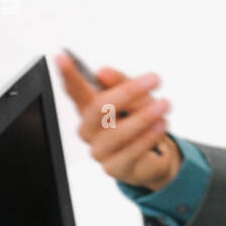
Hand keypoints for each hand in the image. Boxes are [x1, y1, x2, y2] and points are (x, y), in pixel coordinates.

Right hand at [55, 52, 181, 189]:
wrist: (155, 155)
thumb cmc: (138, 120)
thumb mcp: (136, 96)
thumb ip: (120, 83)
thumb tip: (103, 72)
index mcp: (89, 108)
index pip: (75, 90)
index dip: (68, 75)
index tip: (62, 57)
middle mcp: (89, 130)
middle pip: (98, 108)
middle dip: (127, 92)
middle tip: (153, 79)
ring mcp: (99, 150)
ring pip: (117, 132)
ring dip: (144, 117)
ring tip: (164, 105)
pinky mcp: (114, 168)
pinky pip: (130, 152)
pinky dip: (148, 137)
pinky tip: (161, 126)